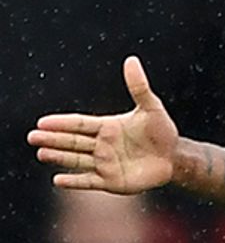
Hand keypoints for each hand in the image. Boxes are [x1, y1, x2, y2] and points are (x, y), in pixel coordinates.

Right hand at [28, 56, 177, 193]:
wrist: (174, 157)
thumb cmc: (162, 131)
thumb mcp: (152, 108)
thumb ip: (139, 87)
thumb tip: (131, 60)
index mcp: (106, 127)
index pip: (79, 124)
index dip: (62, 123)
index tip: (43, 122)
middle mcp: (101, 145)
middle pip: (72, 141)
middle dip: (53, 139)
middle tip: (33, 137)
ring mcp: (105, 163)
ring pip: (77, 160)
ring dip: (59, 157)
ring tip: (41, 153)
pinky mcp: (112, 181)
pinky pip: (89, 181)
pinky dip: (74, 182)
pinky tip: (58, 180)